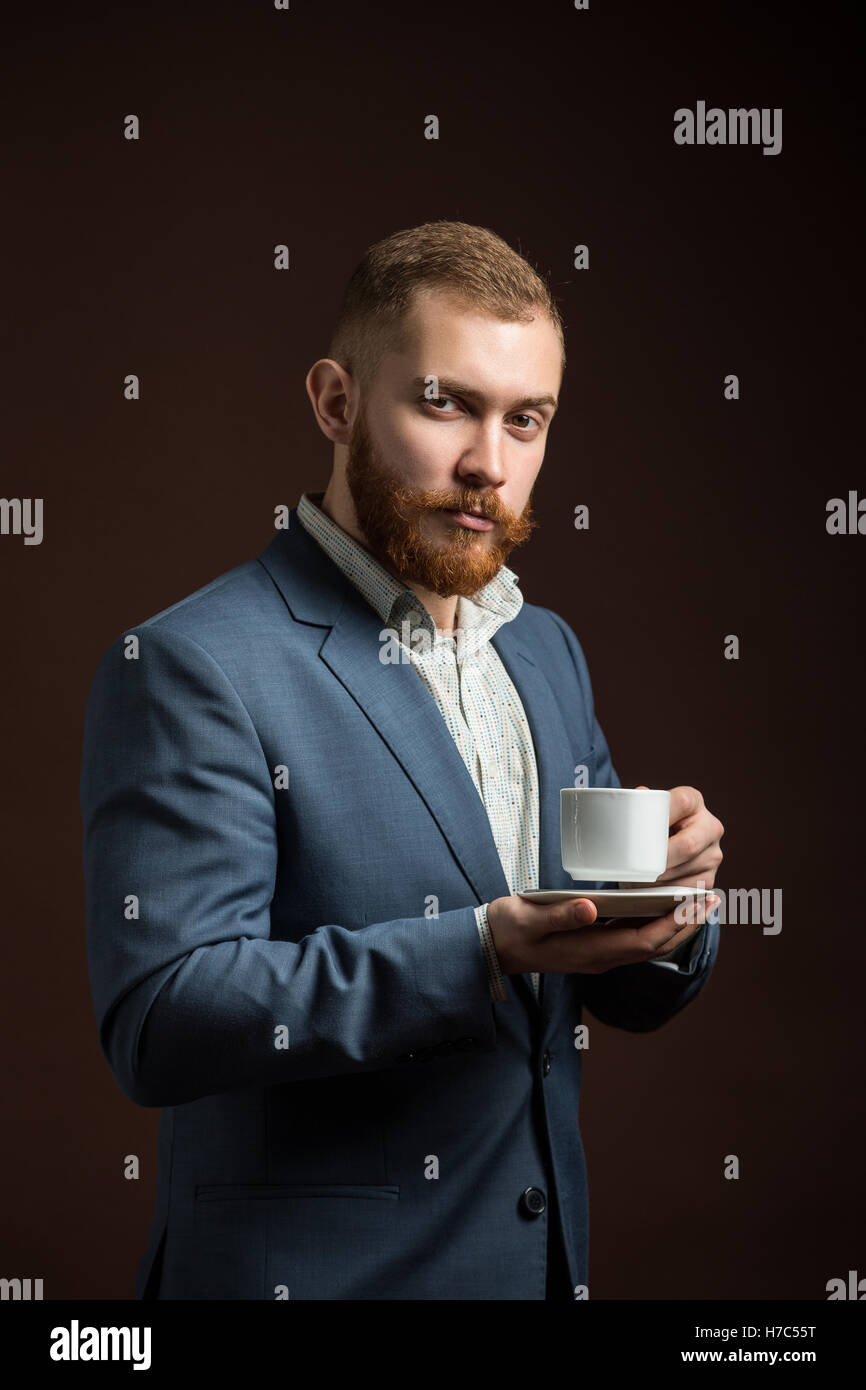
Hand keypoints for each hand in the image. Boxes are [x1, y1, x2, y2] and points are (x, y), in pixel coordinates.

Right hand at [486, 889, 718, 977]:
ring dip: (676, 925)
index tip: (697, 901)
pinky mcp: (594, 947)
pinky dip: (656, 923)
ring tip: (698, 900)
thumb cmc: (508, 929)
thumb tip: (593, 907)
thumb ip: (561, 914)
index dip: (674, 923)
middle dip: (686, 923)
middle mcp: (601, 959)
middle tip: (712, 896)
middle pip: (656, 946)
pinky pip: (635, 939)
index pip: (645, 941)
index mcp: (590, 952)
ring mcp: (599, 955)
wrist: (490, 949)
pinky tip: (664, 906)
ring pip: (649, 944)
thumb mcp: (528, 918)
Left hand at [610, 783, 724, 940]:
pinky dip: (666, 894)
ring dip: (659, 881)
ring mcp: (713, 854)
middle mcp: (710, 826)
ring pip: (686, 871)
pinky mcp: (709, 879)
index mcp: (693, 801)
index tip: (640, 833)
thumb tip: (638, 796)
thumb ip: (639, 802)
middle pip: (687, 845)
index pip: (680, 803)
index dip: (660, 817)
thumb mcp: (644, 809)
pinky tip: (649, 892)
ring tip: (635, 882)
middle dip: (658, 860)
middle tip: (635, 868)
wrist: (663, 844)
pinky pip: (688, 891)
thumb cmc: (648, 825)